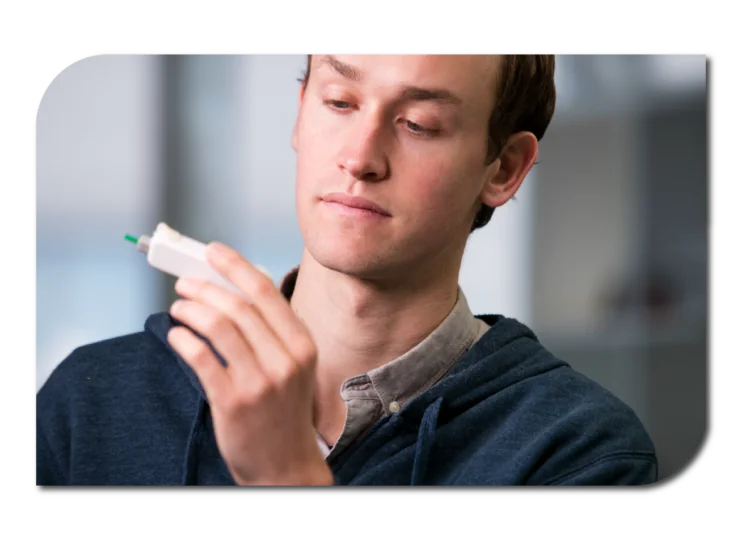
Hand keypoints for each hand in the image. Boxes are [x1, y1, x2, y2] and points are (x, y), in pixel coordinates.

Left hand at [166, 242, 332, 484]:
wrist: (284, 466)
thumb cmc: (284, 413)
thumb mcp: (294, 368)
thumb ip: (272, 334)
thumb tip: (233, 292)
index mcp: (302, 345)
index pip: (266, 293)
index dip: (236, 266)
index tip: (213, 251)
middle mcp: (285, 361)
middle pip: (237, 307)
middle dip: (204, 287)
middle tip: (184, 283)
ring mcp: (260, 382)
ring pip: (218, 327)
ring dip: (191, 309)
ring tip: (178, 307)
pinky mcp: (233, 402)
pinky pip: (201, 358)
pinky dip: (183, 340)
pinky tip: (176, 336)